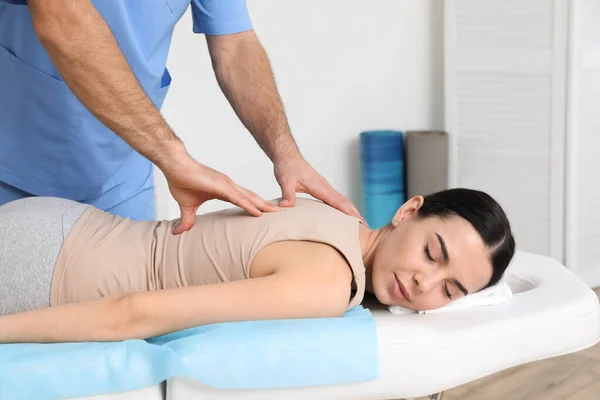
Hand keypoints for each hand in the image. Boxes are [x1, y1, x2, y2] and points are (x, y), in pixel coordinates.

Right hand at [163, 153, 279, 234]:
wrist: (174, 166)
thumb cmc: (181, 181)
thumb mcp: (187, 206)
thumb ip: (187, 219)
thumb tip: (178, 232)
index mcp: (223, 190)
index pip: (244, 200)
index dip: (256, 206)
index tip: (267, 213)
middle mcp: (229, 186)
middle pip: (251, 198)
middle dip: (266, 206)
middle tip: (280, 213)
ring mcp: (226, 185)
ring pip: (249, 198)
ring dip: (263, 206)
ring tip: (276, 213)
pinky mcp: (221, 186)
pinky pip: (238, 198)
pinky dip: (249, 206)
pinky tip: (258, 213)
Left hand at [274, 155, 366, 224]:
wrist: (287, 156)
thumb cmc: (287, 167)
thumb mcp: (285, 181)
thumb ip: (287, 194)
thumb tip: (286, 206)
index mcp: (320, 186)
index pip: (338, 201)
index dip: (348, 212)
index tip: (358, 221)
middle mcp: (325, 186)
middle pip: (344, 201)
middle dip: (355, 213)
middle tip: (365, 226)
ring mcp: (324, 187)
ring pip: (342, 200)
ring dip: (351, 210)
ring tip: (358, 223)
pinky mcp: (321, 187)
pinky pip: (335, 198)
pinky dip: (342, 206)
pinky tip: (342, 213)